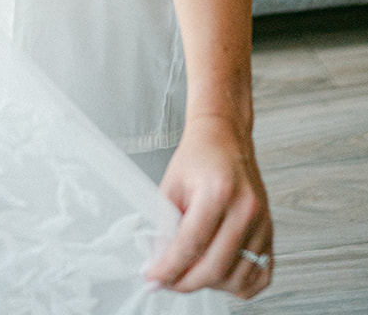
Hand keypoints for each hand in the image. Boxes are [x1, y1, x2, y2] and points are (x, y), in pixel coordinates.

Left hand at [145, 114, 272, 298]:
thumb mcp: (171, 185)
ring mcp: (262, 223)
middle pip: (215, 268)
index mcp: (218, 191)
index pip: (191, 245)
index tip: (153, 279)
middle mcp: (246, 209)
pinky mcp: (270, 233)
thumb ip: (165, 225)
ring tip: (190, 271)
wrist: (225, 137)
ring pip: (236, 278)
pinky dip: (238, 284)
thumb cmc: (198, 156)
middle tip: (167, 281)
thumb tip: (159, 262)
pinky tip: (218, 274)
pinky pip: (260, 276)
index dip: (169, 268)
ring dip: (209, 285)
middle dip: (185, 282)